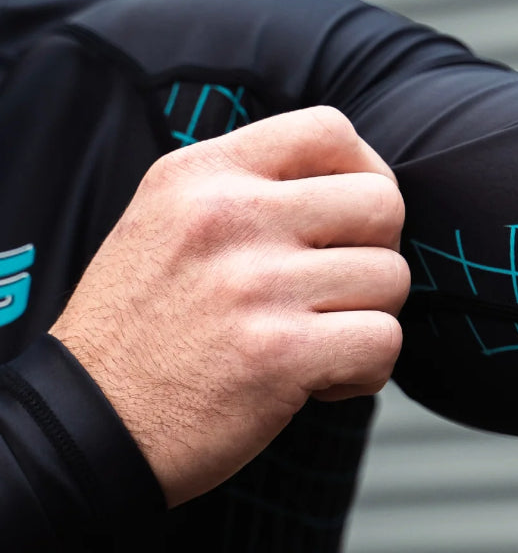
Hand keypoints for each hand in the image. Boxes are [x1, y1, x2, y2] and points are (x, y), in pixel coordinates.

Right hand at [51, 106, 407, 507]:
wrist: (90, 422)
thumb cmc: (142, 330)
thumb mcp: (169, 222)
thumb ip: (248, 192)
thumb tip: (353, 184)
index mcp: (203, 174)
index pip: (331, 130)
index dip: (366, 175)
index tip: (351, 224)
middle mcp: (230, 217)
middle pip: (382, 205)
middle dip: (378, 254)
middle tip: (338, 293)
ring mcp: (257, 284)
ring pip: (392, 278)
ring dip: (370, 319)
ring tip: (318, 342)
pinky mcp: (281, 353)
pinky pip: (384, 342)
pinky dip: (366, 372)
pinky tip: (321, 382)